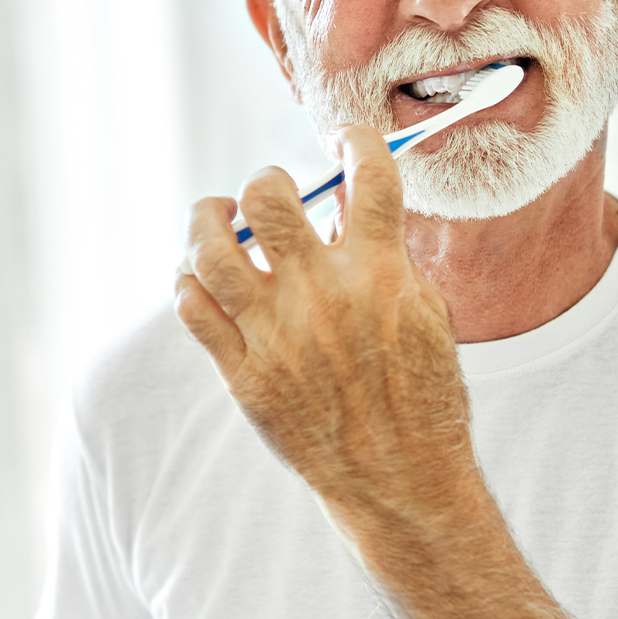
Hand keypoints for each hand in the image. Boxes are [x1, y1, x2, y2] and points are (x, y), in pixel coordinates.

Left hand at [175, 125, 476, 527]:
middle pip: (268, 199)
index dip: (356, 141)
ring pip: (210, 248)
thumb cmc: (423, 394)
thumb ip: (388, 253)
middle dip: (267, 180)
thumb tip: (347, 203)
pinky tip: (204, 276)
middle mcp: (322, 296)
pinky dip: (191, 280)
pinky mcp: (244, 374)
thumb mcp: (426, 311)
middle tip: (273, 191)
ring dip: (208, 217)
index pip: (367, 176)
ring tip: (219, 214)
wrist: (399, 478)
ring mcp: (275, 335)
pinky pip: (192, 308)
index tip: (346, 141)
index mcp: (380, 275)